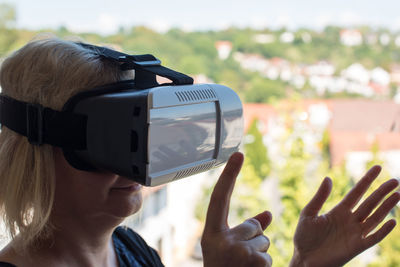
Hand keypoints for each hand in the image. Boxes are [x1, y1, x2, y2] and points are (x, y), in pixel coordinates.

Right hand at [201, 152, 272, 266]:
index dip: (230, 175)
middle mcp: (221, 240)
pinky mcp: (255, 263)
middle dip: (253, 241)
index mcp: (211, 233)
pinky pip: (269, 256)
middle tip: (239, 261)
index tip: (239, 153)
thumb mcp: (227, 249)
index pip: (221, 198)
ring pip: (264, 242)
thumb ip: (246, 229)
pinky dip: (265, 266)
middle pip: (253, 227)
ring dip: (260, 256)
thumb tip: (268, 214)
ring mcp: (238, 252)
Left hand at [290, 165, 399, 266]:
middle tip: (395, 180)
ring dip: (386, 207)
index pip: (356, 192)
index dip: (367, 180)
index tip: (377, 168)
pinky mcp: (356, 247)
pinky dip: (382, 231)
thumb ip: (319, 197)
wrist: (303, 259)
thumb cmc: (304, 237)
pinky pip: (373, 238)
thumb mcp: (309, 214)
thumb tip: (328, 178)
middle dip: (381, 192)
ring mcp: (354, 233)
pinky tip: (392, 221)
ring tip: (397, 195)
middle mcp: (350, 220)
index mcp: (339, 210)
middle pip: (369, 203)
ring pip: (374, 217)